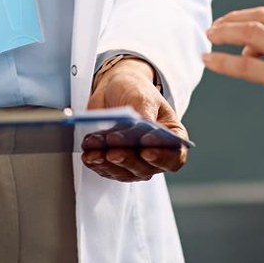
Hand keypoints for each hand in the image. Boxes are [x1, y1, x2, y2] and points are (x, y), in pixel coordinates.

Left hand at [80, 58, 188, 182]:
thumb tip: (140, 132)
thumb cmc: (135, 90)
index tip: (146, 148)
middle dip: (128, 159)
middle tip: (113, 151)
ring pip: (125, 173)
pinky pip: (108, 170)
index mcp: (172, 136)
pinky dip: (97, 163)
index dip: (162, 156)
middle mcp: (156, 153)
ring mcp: (136, 161)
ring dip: (108, 164)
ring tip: (94, 153)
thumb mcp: (143, 96)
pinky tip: (88, 155)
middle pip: (147, 168)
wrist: (114, 89)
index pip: (174, 156)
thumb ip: (144, 115)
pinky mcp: (116, 163)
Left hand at [203, 5, 263, 150]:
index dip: (255, 19)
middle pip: (260, 15)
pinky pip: (244, 66)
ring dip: (224, 32)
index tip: (241, 26)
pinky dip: (222, 61)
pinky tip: (208, 60)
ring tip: (209, 35)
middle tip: (218, 25)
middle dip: (235, 18)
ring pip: (249, 32)